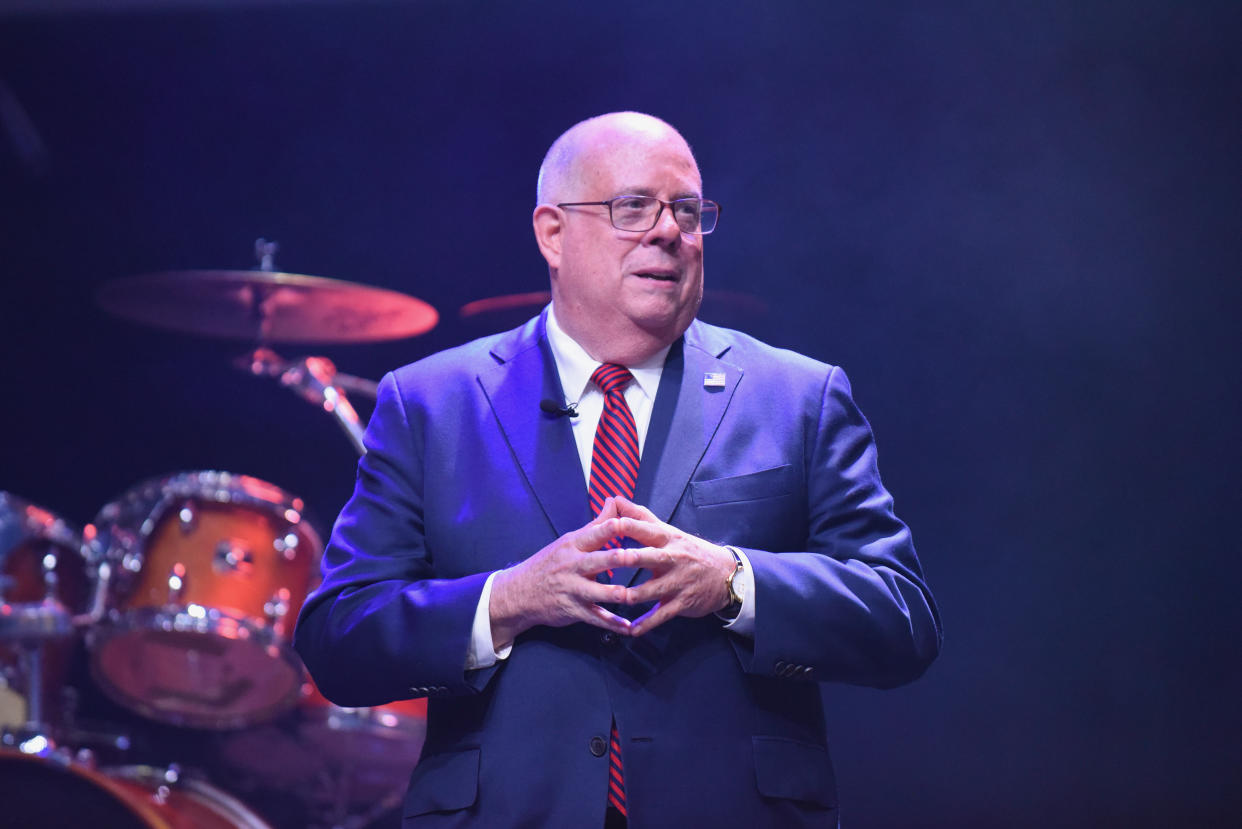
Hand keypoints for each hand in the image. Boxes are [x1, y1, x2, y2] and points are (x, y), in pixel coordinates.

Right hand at [489, 498, 636, 647]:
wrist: (519, 593)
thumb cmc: (550, 563)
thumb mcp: (569, 541)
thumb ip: (596, 525)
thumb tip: (614, 502)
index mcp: (573, 545)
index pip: (594, 533)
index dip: (611, 527)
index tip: (628, 523)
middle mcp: (573, 566)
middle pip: (597, 560)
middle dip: (617, 559)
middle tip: (636, 556)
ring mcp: (573, 589)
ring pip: (597, 592)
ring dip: (615, 594)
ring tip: (632, 596)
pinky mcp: (574, 610)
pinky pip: (596, 618)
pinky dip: (612, 624)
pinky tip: (628, 627)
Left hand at [612, 497, 734, 636]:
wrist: (725, 575)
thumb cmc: (688, 550)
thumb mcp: (668, 531)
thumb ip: (639, 517)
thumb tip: (613, 497)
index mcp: (667, 539)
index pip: (645, 529)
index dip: (627, 526)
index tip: (608, 524)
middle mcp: (672, 558)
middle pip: (649, 556)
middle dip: (631, 558)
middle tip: (610, 559)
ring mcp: (677, 582)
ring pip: (651, 590)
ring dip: (631, 596)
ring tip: (612, 598)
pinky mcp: (681, 603)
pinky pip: (660, 615)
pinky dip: (645, 624)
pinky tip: (630, 630)